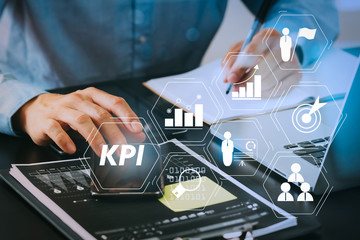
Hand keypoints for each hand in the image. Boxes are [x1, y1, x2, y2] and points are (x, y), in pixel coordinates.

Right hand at [14, 87, 145, 155]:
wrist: (37, 111)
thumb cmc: (71, 113)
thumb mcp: (94, 116)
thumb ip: (116, 125)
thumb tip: (139, 135)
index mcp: (93, 96)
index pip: (115, 102)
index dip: (128, 116)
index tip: (137, 130)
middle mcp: (78, 99)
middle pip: (101, 114)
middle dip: (115, 134)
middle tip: (123, 151)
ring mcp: (61, 109)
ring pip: (81, 121)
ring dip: (95, 138)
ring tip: (103, 153)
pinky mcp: (46, 121)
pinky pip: (56, 129)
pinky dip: (65, 140)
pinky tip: (72, 150)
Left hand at [222, 28, 300, 96]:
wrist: (275, 58)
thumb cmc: (255, 54)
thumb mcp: (239, 51)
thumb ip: (231, 60)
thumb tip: (228, 77)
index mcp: (270, 35)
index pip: (261, 41)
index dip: (249, 54)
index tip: (239, 65)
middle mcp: (285, 46)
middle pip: (265, 64)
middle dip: (246, 79)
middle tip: (233, 86)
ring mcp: (293, 61)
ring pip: (270, 80)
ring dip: (252, 88)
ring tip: (242, 88)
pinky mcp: (296, 76)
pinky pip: (276, 90)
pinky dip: (261, 93)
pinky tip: (254, 90)